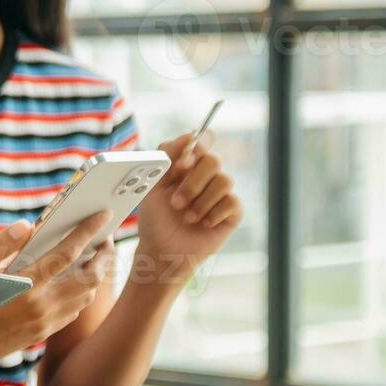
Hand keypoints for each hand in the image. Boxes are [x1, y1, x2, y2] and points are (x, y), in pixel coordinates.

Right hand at [0, 213, 113, 374]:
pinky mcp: (42, 334)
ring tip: (94, 258)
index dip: (88, 231)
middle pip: (89, 277)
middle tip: (105, 238)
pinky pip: (73, 311)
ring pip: (86, 296)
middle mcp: (41, 305)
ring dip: (95, 275)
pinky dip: (81, 294)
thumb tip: (28, 225)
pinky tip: (74, 283)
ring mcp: (44, 322)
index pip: (68, 253)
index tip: (103, 215)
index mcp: (25, 285)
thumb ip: (3, 244)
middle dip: (103, 255)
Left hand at [137, 132, 242, 279]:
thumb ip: (166, 157)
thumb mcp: (152, 186)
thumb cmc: (155, 220)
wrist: (162, 251)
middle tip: (176, 203)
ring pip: (224, 181)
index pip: (201, 142)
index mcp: (187, 166)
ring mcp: (220, 193)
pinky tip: (202, 224)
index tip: (182, 164)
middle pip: (213, 160)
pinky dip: (213, 214)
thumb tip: (188, 135)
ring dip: (200, 202)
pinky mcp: (232, 211)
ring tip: (186, 217)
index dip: (197, 148)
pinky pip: (232, 202)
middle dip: (192, 183)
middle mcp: (206, 176)